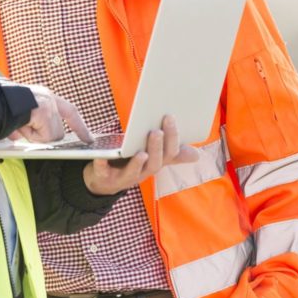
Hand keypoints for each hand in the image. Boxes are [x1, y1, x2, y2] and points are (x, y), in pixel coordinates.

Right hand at [10, 85, 92, 143]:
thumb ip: (27, 126)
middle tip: (24, 129)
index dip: (79, 126)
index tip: (88, 138)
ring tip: (19, 125)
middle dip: (43, 137)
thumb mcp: (19, 115)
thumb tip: (20, 137)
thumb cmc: (0, 107)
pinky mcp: (45, 114)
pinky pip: (43, 137)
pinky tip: (20, 126)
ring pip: (51, 136)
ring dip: (34, 136)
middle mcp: (50, 98)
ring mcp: (49, 106)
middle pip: (58, 131)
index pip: (70, 111)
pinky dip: (30, 136)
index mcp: (45, 96)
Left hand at [82, 115, 200, 194]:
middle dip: (156, 148)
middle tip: (156, 131)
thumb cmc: (131, 162)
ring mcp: (124, 178)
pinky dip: (102, 165)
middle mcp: (142, 173)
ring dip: (138, 163)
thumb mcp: (152, 157)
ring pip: (134, 173)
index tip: (170, 117)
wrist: (103, 180)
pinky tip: (101, 157)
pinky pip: (103, 173)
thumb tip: (197, 154)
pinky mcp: (104, 178)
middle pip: (154, 164)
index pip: (169, 154)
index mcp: (155, 164)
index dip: (172, 138)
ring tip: (141, 152)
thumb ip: (172, 154)